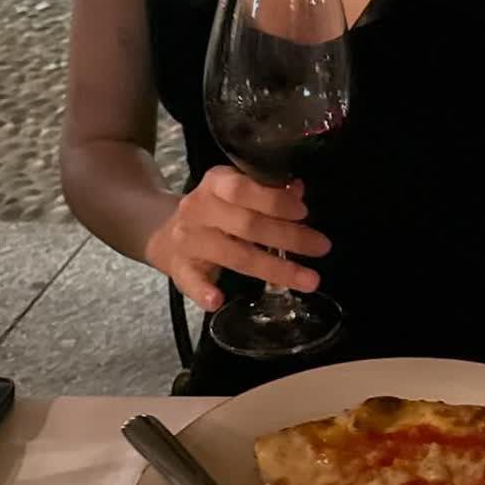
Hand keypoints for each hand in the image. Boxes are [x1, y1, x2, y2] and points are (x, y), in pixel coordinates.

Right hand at [145, 166, 330, 311]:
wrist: (163, 230)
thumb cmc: (214, 209)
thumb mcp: (236, 191)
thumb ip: (266, 191)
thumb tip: (298, 192)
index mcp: (215, 184)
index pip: (243, 189)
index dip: (274, 201)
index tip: (304, 212)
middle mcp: (198, 209)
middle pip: (247, 225)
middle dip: (289, 237)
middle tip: (322, 247)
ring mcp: (188, 241)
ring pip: (236, 256)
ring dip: (275, 268)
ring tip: (309, 280)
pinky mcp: (178, 269)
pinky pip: (191, 282)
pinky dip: (203, 292)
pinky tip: (218, 301)